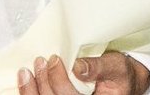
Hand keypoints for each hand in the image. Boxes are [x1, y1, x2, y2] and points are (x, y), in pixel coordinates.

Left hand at [20, 52, 149, 94]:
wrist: (123, 81)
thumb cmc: (121, 75)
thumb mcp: (116, 67)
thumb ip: (99, 67)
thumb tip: (78, 66)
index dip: (57, 78)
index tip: (54, 59)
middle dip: (42, 82)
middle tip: (40, 62)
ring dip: (30, 91)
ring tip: (26, 73)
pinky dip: (31, 94)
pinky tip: (26, 84)